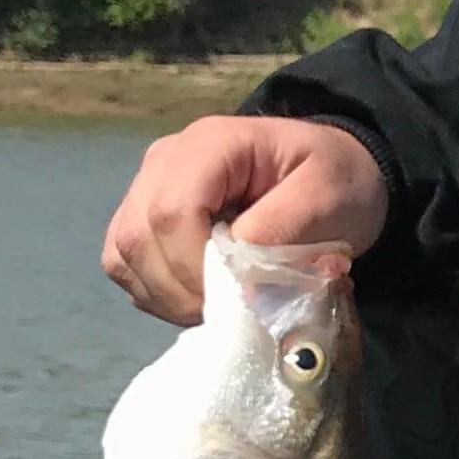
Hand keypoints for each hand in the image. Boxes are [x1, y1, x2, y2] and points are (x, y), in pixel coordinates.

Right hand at [101, 116, 389, 325]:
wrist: (331, 174)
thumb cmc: (335, 179)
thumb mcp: (329, 196)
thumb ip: (283, 230)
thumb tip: (237, 278)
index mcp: (211, 145)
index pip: (171, 211)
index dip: (192, 266)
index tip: (234, 299)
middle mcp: (164, 163)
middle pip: (137, 236)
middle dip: (179, 289)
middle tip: (230, 314)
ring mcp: (147, 190)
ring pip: (124, 255)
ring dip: (166, 296)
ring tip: (220, 308)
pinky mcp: (143, 222)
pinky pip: (127, 267)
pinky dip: (159, 294)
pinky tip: (201, 300)